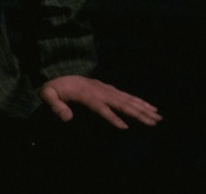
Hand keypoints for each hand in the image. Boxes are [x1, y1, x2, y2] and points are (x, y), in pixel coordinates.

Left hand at [39, 75, 160, 128]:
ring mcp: (105, 89)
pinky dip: (139, 101)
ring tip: (157, 116)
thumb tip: (67, 118)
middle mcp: (99, 91)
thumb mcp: (47, 95)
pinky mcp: (109, 89)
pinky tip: (149, 107)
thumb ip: (55, 106)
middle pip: (120, 103)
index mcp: (85, 94)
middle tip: (153, 122)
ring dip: (143, 108)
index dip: (112, 117)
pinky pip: (126, 96)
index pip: (101, 107)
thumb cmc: (54, 90)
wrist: (60, 77)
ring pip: (127, 99)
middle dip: (137, 113)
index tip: (125, 127)